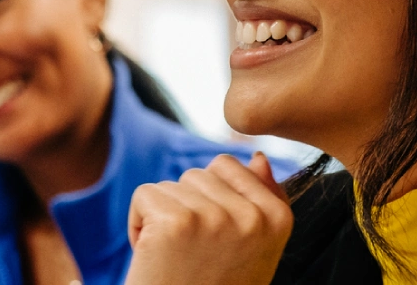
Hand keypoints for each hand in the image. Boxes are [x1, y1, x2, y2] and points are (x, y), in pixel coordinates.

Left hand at [125, 153, 291, 284]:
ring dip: (161, 218)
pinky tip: (151, 258)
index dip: (209, 202)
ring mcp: (216, 217)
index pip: (230, 167)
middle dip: (185, 208)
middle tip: (190, 257)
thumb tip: (257, 157)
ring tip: (173, 260)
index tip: (213, 245)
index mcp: (279, 218)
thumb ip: (260, 202)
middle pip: (198, 174)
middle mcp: (254, 216)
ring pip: (171, 185)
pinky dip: (137, 225)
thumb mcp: (250, 251)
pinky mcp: (176, 221)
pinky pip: (145, 195)